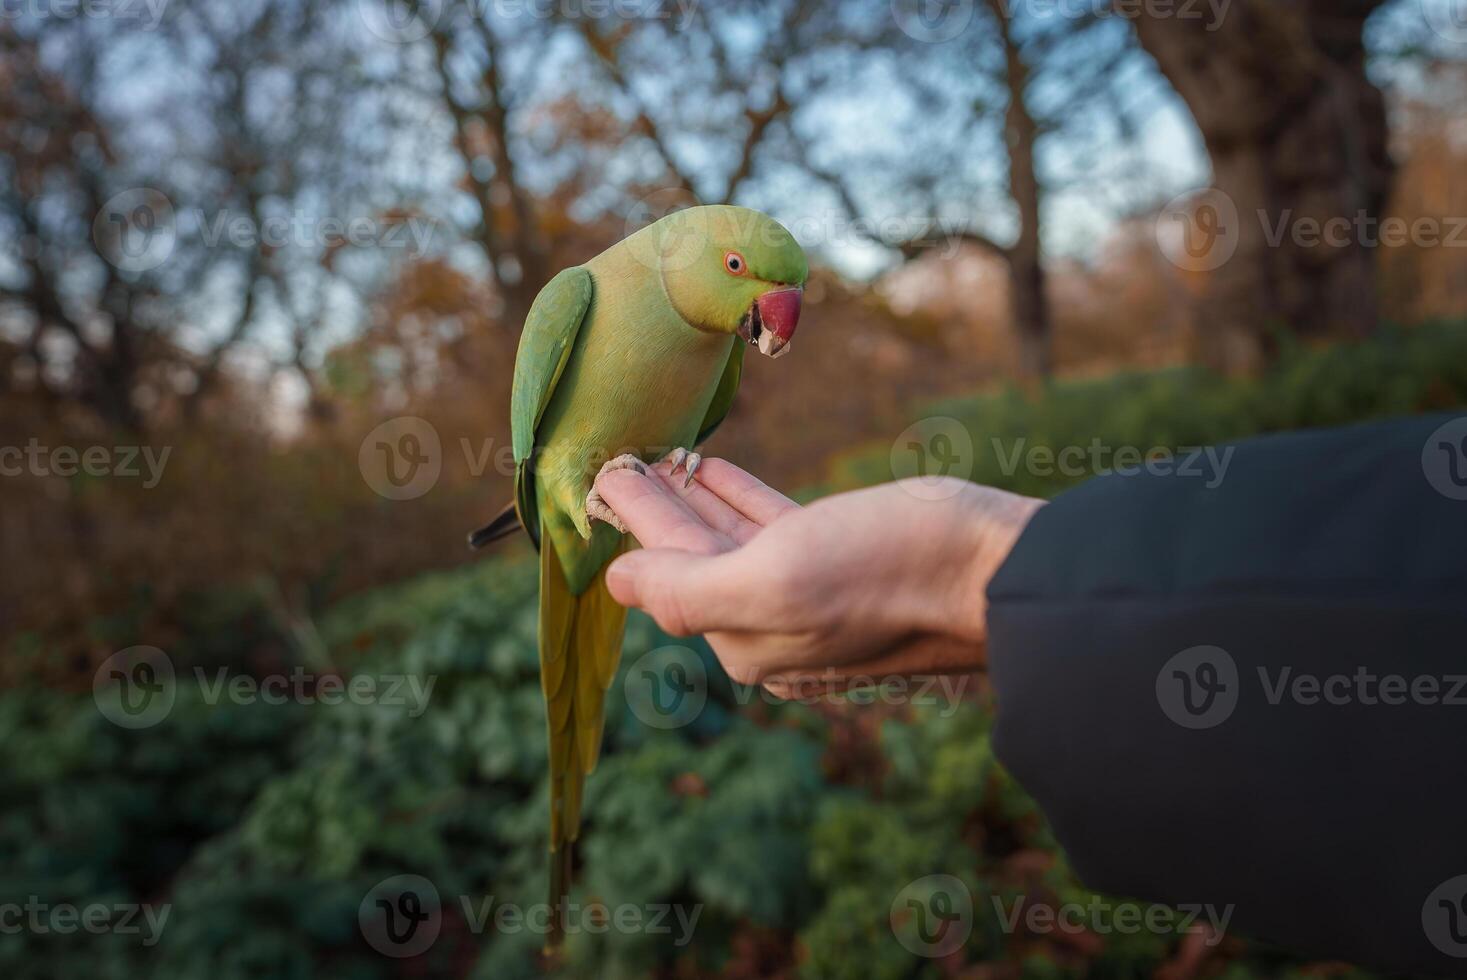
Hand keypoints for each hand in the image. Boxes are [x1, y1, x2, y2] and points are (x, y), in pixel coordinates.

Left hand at [596, 458, 1043, 695]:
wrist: (1000, 571)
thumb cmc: (890, 570)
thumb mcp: (776, 580)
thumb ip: (688, 586)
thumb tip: (619, 581)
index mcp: (748, 640)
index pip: (668, 573)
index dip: (632, 522)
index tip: (597, 477)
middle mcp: (775, 627)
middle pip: (695, 557)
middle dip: (656, 510)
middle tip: (619, 458)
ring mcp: (813, 594)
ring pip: (732, 540)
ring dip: (693, 499)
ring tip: (659, 457)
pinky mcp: (849, 560)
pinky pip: (775, 527)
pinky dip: (741, 497)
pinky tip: (718, 470)